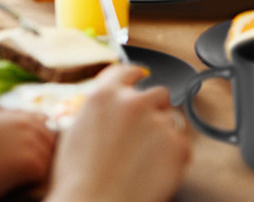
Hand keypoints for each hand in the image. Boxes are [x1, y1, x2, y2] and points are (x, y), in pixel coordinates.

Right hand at [47, 65, 191, 201]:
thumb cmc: (77, 181)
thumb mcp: (73, 134)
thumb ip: (95, 112)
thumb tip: (106, 107)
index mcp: (105, 95)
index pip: (127, 71)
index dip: (134, 76)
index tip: (139, 80)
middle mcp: (134, 102)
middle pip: (156, 93)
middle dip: (152, 110)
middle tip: (142, 135)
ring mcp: (157, 121)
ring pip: (170, 119)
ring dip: (162, 133)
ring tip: (144, 160)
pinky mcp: (177, 144)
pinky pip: (180, 145)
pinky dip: (172, 157)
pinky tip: (152, 172)